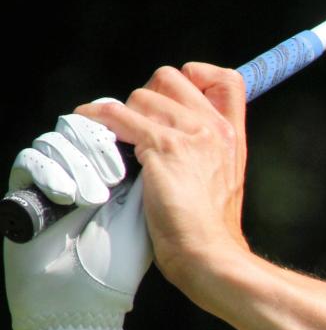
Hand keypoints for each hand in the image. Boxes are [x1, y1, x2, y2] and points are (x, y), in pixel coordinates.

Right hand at [4, 113, 151, 329]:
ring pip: (55, 141)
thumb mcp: (139, 216)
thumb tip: (153, 136)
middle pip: (80, 129)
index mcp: (113, 178)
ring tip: (93, 197)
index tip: (133, 144)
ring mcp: (52, 181)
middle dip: (97, 145)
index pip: (110, 133)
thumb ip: (144, 176)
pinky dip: (49, 171)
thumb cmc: (115, 267)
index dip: (117, 132)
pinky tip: (67, 195)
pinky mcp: (25, 192)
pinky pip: (29, 161)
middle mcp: (81, 175)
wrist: (78, 300)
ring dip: (76, 162)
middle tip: (113, 173)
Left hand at [76, 64, 249, 295]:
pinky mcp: (163, 148)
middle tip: (137, 125)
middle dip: (148, 95)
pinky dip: (98, 117)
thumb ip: (205, 152)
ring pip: (142, 96)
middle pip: (172, 77)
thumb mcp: (221, 182)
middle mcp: (215, 129)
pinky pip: (118, 115)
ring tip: (119, 141)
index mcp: (232, 136)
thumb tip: (165, 134)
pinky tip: (89, 125)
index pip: (227, 80)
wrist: (208, 253)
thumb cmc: (209, 229)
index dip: (197, 75)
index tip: (175, 97)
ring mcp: (191, 136)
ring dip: (124, 115)